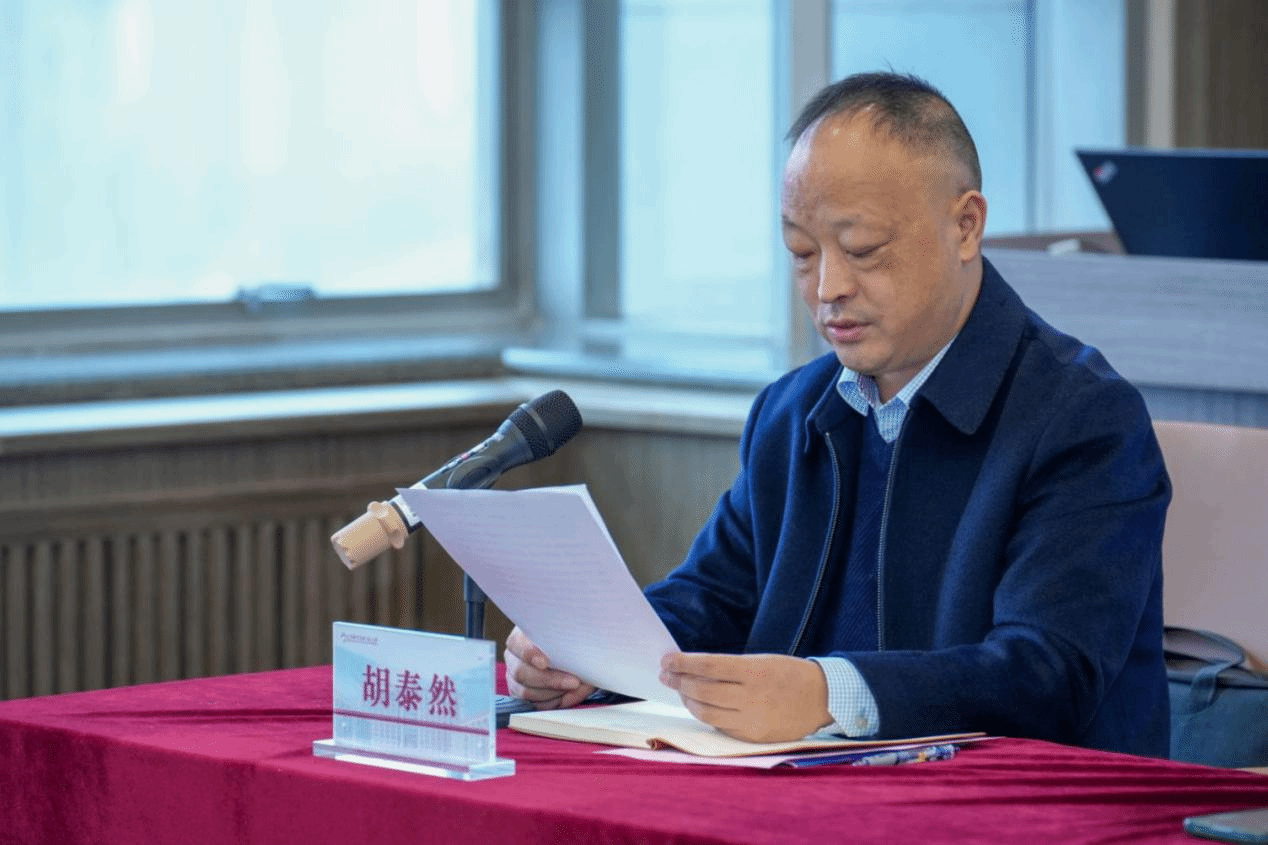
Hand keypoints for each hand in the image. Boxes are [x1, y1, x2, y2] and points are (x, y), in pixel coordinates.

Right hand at [504, 627, 595, 709]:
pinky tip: (569, 695)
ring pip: (526, 691)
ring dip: (554, 693)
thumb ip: (575, 646)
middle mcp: (514, 657)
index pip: (516, 643)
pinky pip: (534, 704)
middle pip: (521, 672)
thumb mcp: (573, 638)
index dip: (528, 653)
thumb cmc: (570, 642)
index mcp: (521, 636)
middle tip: (574, 682)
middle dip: (550, 680)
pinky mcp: (523, 694)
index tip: (545, 662)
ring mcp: (515, 677)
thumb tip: (579, 668)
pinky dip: (553, 702)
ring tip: (576, 688)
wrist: (571, 652)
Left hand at [659, 652, 832, 743]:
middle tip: (666, 674)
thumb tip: (692, 668)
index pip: (708, 665)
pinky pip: (720, 727)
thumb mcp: (761, 661)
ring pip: (706, 712)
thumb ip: (729, 667)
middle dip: (679, 681)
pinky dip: (706, 715)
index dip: (683, 662)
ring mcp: (752, 720)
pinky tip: (700, 706)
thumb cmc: (789, 674)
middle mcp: (751, 697)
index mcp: (754, 671)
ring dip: (687, 700)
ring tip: (680, 690)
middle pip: (702, 690)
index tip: (667, 659)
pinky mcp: (752, 737)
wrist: (822, 699)